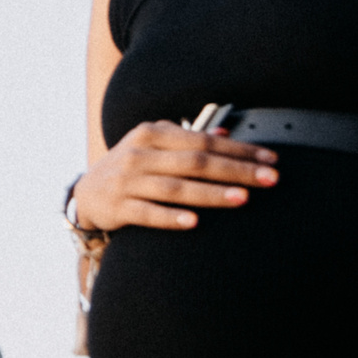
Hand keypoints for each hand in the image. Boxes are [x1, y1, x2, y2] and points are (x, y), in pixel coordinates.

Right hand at [73, 120, 277, 233]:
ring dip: (211, 193)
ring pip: (176, 188)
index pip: (203, 141)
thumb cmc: (130, 167)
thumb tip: (227, 134)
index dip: (239, 150)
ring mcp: (127, 181)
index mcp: (152, 134)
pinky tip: (194, 222)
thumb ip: (187, 139)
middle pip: (195, 162)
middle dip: (236, 170)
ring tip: (243, 198)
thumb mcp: (153, 146)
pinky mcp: (118, 207)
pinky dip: (170, 217)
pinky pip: (148, 213)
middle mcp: (139, 154)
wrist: (86, 193)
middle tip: (270, 179)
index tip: (271, 159)